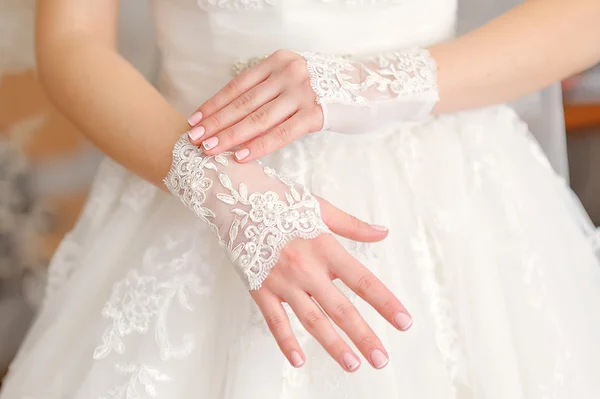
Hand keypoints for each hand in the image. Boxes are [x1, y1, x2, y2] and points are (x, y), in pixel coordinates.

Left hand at [186, 50, 323, 161]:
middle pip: (243, 103)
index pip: (238, 86)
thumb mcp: (293, 81)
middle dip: (216, 123)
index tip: (195, 120)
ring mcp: (303, 92)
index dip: (214, 104)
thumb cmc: (325, 90)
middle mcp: (288, 72)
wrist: (368, 89)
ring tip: (210, 150)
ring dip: (231, 136)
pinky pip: (282, 133)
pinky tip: (241, 156)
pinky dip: (259, 146)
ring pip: (258, 118)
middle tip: (194, 139)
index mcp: (277, 62)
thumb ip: (268, 92)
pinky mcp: (316, 113)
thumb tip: (234, 116)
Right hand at [250, 197, 411, 371]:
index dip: (385, 303)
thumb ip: (353, 225)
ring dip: (333, 344)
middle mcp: (306, 268)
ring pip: (312, 320)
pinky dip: (286, 341)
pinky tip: (298, 361)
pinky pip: (275, 320)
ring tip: (352, 364)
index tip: (404, 322)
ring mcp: (282, 281)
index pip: (362, 281)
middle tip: (382, 359)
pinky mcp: (260, 289)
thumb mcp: (320, 208)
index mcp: (325, 247)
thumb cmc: (279, 200)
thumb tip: (383, 233)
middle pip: (341, 308)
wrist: (235, 197)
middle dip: (363, 336)